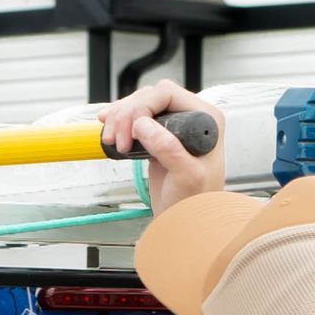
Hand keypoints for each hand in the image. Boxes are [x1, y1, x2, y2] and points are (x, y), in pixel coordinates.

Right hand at [97, 82, 225, 213]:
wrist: (187, 220)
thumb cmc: (196, 202)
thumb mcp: (188, 176)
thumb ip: (169, 149)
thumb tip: (143, 125)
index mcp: (206, 119)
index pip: (167, 94)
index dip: (143, 106)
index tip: (131, 131)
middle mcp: (191, 116)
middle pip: (150, 97)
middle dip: (127, 114)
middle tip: (117, 140)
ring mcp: (174, 125)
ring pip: (139, 105)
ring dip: (119, 118)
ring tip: (110, 139)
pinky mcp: (159, 135)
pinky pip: (135, 118)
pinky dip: (119, 122)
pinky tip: (108, 127)